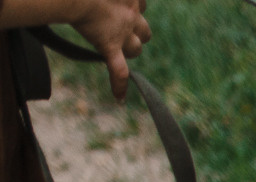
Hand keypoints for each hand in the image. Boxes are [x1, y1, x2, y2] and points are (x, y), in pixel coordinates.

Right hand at [0, 0, 151, 99]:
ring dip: (129, 50)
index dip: (135, 8)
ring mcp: (123, 33)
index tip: (125, 9)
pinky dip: (119, 84)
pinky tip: (119, 98)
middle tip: (121, 31)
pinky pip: (119, 71)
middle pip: (144, 30)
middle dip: (136, 32)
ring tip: (117, 51)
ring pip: (136, 49)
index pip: (140, 3)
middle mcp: (132, 14)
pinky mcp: (110, 46)